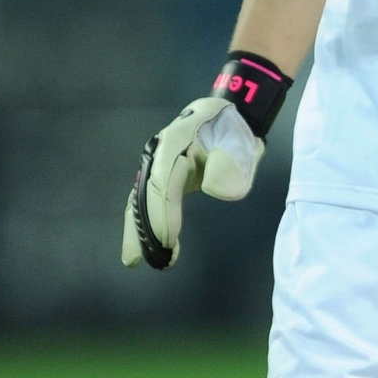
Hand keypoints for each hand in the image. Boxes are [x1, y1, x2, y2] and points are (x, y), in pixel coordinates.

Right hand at [121, 99, 261, 269]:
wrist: (228, 116)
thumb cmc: (234, 132)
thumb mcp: (242, 144)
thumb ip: (231, 165)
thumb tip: (213, 187)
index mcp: (176, 142)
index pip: (163, 181)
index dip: (161, 213)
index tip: (167, 241)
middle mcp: (158, 153)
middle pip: (145, 193)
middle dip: (146, 229)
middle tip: (151, 260)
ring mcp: (155, 164)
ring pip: (140, 199)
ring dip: (139, 230)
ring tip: (136, 260)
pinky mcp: (159, 176)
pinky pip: (147, 201)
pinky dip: (147, 224)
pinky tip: (149, 247)